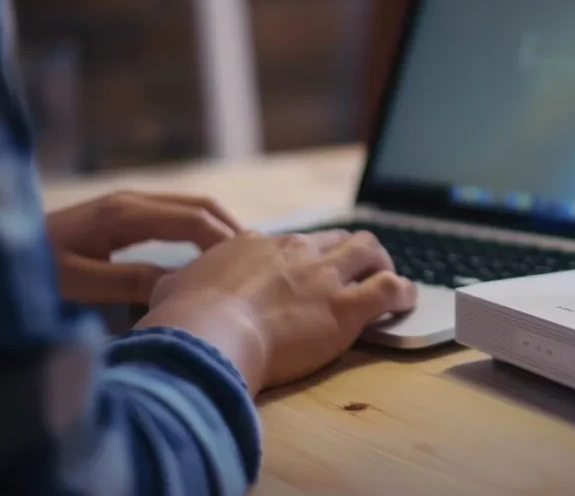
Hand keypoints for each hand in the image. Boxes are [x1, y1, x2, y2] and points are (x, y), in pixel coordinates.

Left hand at [47, 191, 242, 304]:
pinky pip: (173, 215)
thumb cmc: (33, 272)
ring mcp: (126, 204)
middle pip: (198, 205)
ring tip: (242, 257)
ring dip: (218, 227)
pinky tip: (207, 253)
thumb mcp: (77, 283)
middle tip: (259, 259)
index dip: (224, 241)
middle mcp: (131, 201)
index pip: (192, 219)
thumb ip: (128, 281)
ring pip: (189, 207)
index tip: (249, 266)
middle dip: (231, 229)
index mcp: (125, 214)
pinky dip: (199, 229)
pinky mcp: (121, 214)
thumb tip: (181, 284)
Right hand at [138, 230, 416, 393]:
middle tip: (358, 273)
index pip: (293, 243)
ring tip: (388, 281)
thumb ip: (180, 285)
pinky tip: (404, 302)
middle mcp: (296, 252)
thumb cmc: (183, 319)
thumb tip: (172, 291)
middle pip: (338, 238)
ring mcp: (323, 276)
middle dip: (352, 254)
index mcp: (256, 245)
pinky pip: (391, 288)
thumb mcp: (170, 288)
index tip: (305, 275)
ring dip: (382, 263)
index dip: (304, 259)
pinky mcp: (346, 306)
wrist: (207, 336)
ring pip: (370, 250)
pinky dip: (403, 293)